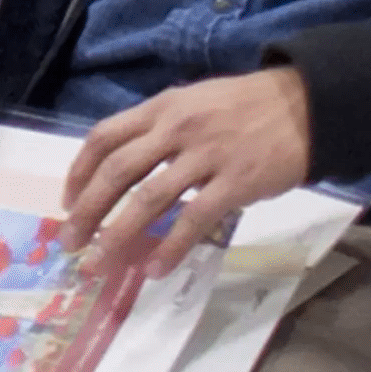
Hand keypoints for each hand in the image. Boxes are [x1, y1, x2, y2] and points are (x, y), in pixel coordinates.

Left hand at [58, 70, 311, 274]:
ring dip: (117, 236)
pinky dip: (170, 248)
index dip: (79, 172)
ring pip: (148, 199)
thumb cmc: (244, 107)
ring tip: (99, 264)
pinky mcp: (234, 183)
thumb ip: (158, 129)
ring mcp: (205, 156)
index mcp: (160, 108)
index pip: (103, 137)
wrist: (304, 106)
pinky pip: (194, 220)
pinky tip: (155, 269)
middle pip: (116, 171)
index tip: (67, 202)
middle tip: (70, 242)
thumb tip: (123, 167)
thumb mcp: (191, 102)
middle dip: (87, 210)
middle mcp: (175, 129)